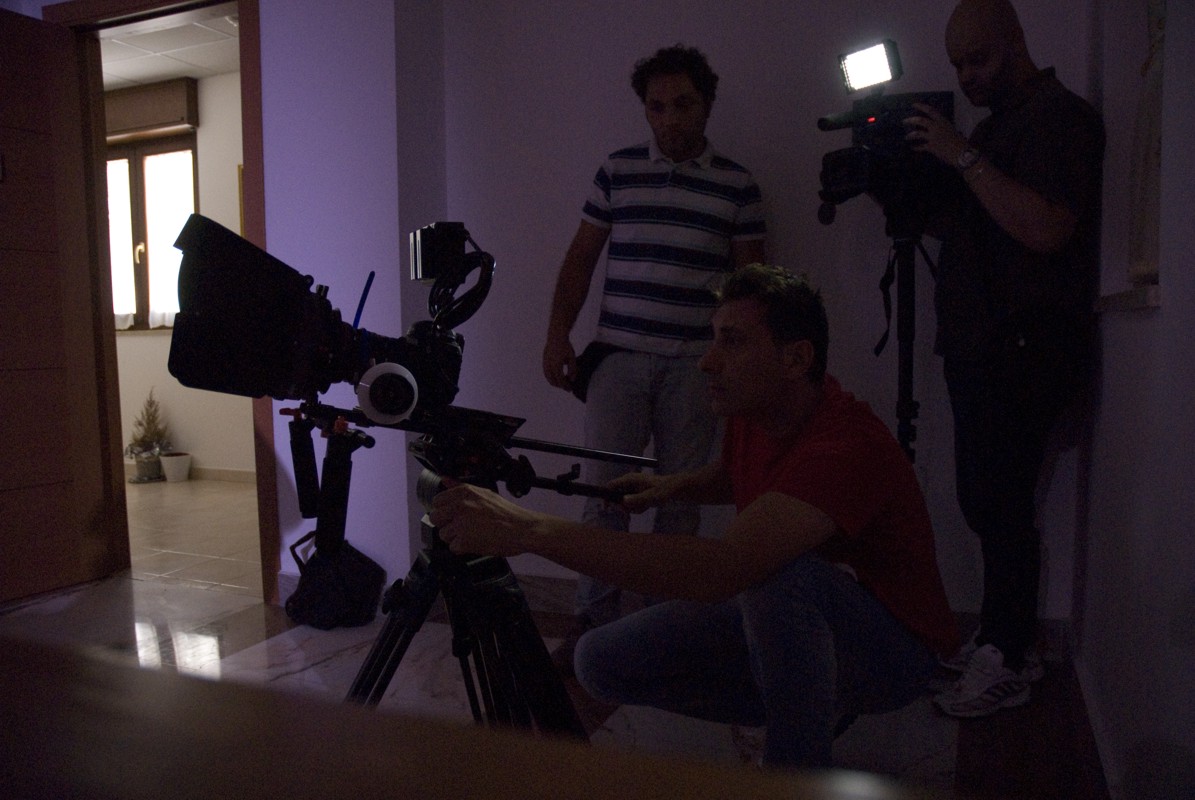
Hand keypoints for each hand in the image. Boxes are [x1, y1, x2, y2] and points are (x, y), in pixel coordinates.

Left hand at [427, 484, 541, 555]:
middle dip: (447, 524)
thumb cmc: (507, 513)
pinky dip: (463, 548)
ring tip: (473, 535)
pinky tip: (476, 542)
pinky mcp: (463, 540)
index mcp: (464, 492)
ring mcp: (460, 523)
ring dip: (455, 538)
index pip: (437, 501)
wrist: (522, 529)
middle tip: (463, 527)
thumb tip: (445, 480)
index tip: (453, 515)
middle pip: (436, 518)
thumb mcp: (484, 493)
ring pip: (444, 534)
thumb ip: (460, 487)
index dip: (445, 510)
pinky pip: (453, 547)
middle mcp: (460, 506)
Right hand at [542, 335, 576, 390]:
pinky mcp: (544, 361)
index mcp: (556, 366)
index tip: (570, 389)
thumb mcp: (572, 358)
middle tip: (567, 386)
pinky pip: (546, 373)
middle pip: (553, 382)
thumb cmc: (565, 346)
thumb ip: (572, 370)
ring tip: (562, 381)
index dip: (565, 386)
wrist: (556, 337)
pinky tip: (557, 375)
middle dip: (560, 386)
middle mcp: (549, 367)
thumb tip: (572, 379)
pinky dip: (551, 377)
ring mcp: (545, 364)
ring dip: (555, 382)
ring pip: (549, 378)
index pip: (561, 381)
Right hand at [608, 471, 672, 514]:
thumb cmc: (663, 490)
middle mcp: (628, 483)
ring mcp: (632, 489)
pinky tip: (646, 507)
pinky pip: (631, 504)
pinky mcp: (637, 494)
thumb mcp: (651, 496)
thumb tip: (622, 501)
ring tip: (644, 507)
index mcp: (629, 479)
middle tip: (633, 510)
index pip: (610, 486)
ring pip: (625, 503)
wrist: (674, 489)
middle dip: (624, 506)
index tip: (607, 508)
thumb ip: (637, 499)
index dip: (606, 496)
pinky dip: (637, 508)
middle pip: (616, 497)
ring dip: (633, 508)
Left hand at [903, 102, 969, 166]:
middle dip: (911, 120)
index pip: (930, 110)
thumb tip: (939, 128)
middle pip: (920, 120)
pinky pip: (920, 146)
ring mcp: (933, 137)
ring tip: (906, 137)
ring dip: (910, 135)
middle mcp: (937, 127)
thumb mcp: (952, 130)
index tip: (913, 105)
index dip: (921, 107)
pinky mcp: (931, 147)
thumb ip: (943, 128)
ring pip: (917, 133)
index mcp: (943, 121)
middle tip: (904, 121)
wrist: (961, 152)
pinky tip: (913, 148)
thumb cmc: (959, 141)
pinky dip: (916, 147)